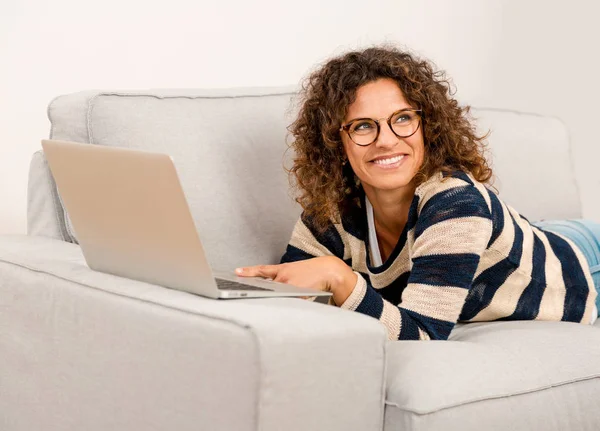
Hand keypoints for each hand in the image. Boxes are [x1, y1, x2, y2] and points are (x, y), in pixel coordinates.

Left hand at [235, 256, 357, 305]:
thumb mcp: (294, 270)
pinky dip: (286, 304)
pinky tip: (288, 304)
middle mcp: (283, 277)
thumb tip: (270, 286)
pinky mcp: (297, 294)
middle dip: (257, 290)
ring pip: (275, 295)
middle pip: (266, 286)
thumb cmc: (310, 271)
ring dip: (273, 299)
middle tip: (246, 287)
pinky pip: (287, 301)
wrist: (328, 270)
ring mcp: (290, 286)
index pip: (262, 270)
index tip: (237, 271)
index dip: (248, 271)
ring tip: (271, 299)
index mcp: (282, 270)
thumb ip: (280, 278)